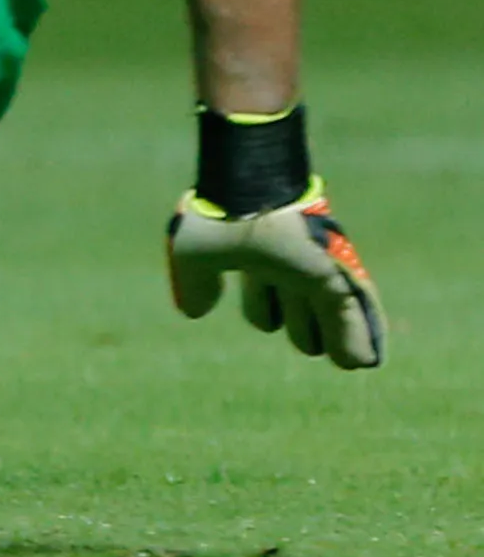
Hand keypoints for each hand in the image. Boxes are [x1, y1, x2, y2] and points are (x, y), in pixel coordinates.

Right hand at [170, 185, 386, 367]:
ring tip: (348, 364)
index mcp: (255, 257)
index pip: (261, 300)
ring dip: (335, 340)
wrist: (253, 192)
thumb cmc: (221, 219)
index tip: (266, 320)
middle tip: (308, 345)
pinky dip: (357, 339)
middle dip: (301, 331)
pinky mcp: (337, 276)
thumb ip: (194, 283)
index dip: (262, 312)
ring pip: (329, 316)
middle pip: (297, 311)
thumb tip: (194, 312)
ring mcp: (315, 269)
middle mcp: (288, 264)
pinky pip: (352, 316)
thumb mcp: (194, 254)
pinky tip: (363, 361)